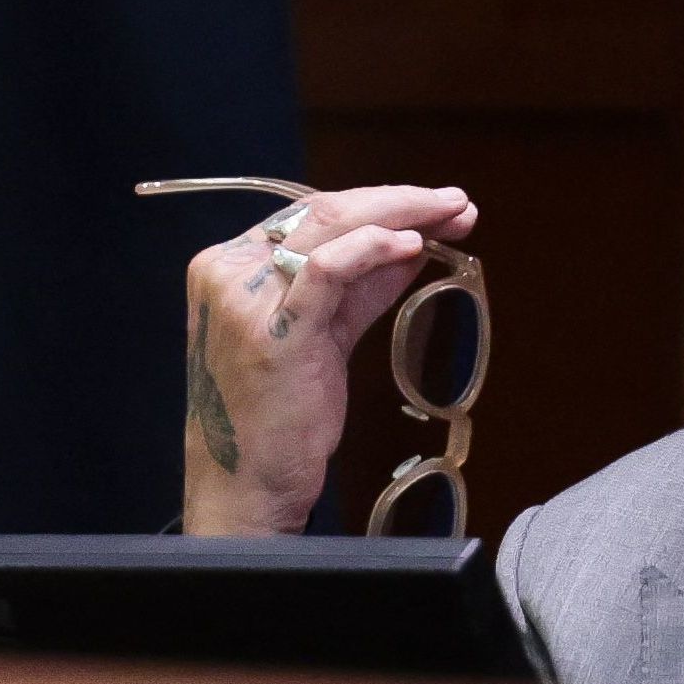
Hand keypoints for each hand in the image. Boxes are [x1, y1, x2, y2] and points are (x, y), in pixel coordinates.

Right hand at [179, 184, 478, 534]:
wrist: (248, 483)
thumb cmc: (281, 415)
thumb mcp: (324, 335)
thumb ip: (361, 287)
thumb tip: (412, 243)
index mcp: (230, 265)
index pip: (312, 212)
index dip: (380, 202)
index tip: (435, 206)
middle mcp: (229, 272)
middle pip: (324, 211)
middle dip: (399, 201)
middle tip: (454, 202)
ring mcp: (246, 300)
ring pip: (329, 228)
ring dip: (400, 215)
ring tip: (450, 215)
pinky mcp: (273, 333)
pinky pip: (326, 270)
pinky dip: (372, 249)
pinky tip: (411, 246)